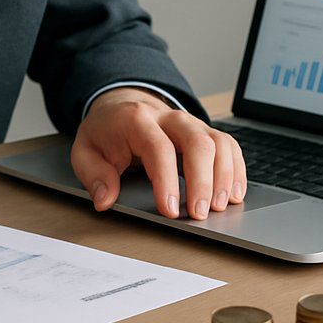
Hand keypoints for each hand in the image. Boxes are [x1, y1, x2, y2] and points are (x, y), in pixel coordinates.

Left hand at [70, 88, 245, 220]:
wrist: (121, 108)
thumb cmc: (106, 133)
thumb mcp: (85, 152)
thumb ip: (94, 175)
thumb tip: (105, 200)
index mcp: (137, 120)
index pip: (159, 149)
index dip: (167, 181)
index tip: (170, 209)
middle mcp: (169, 117)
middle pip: (198, 143)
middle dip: (203, 182)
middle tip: (200, 214)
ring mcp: (191, 123)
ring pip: (219, 143)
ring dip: (224, 177)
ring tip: (220, 207)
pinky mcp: (205, 132)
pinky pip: (229, 145)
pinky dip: (236, 170)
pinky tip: (234, 193)